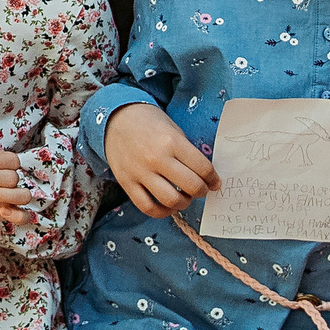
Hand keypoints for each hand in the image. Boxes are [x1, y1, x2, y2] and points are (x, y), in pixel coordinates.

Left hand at [0, 148, 36, 226]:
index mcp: (9, 166)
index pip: (10, 160)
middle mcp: (15, 181)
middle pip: (12, 177)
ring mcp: (18, 198)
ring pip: (23, 195)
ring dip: (2, 193)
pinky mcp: (18, 215)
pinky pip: (25, 216)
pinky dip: (16, 215)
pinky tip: (2, 211)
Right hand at [103, 103, 220, 217]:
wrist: (115, 118)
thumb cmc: (149, 122)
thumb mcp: (173, 130)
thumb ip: (188, 153)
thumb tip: (205, 177)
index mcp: (172, 142)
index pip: (203, 168)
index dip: (214, 179)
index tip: (215, 182)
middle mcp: (156, 158)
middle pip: (191, 186)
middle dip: (202, 191)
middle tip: (201, 189)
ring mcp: (140, 172)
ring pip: (171, 200)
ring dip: (184, 203)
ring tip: (184, 197)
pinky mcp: (126, 182)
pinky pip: (147, 207)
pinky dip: (162, 211)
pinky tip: (167, 205)